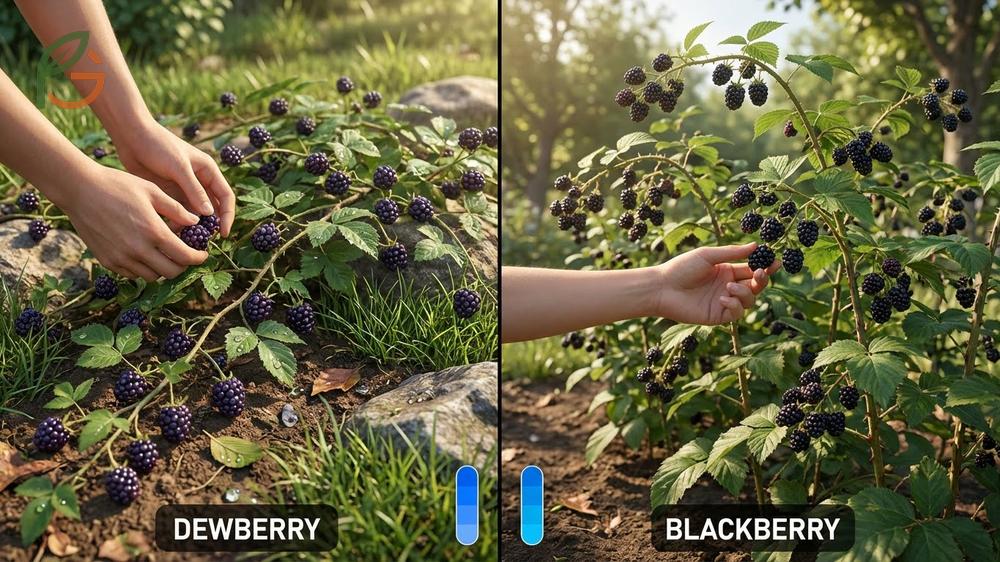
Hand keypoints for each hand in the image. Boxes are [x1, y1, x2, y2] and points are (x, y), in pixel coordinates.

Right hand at [59, 164, 207, 280]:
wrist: (79, 189)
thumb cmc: (118, 185)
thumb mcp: (152, 191)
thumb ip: (176, 209)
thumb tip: (196, 221)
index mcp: (154, 232)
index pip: (185, 257)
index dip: (198, 258)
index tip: (202, 254)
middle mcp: (138, 250)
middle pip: (171, 272)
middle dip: (183, 265)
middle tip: (185, 254)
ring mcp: (121, 258)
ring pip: (152, 276)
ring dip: (163, 268)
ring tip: (164, 253)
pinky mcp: (107, 261)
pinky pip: (133, 274)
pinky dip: (143, 268)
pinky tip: (145, 253)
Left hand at [113, 120, 234, 235]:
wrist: (131, 136)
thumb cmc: (158, 145)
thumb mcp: (178, 167)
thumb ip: (194, 190)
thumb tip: (209, 214)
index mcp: (208, 171)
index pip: (226, 197)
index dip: (227, 215)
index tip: (223, 233)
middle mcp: (199, 181)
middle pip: (212, 208)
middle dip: (209, 224)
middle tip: (202, 241)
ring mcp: (184, 188)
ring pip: (194, 213)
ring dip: (191, 226)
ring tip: (182, 238)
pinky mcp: (169, 193)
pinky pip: (178, 212)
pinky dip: (177, 222)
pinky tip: (169, 229)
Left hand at [652, 243, 781, 324]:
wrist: (662, 288)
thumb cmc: (681, 268)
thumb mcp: (708, 256)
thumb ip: (732, 253)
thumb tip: (756, 245)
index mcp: (727, 270)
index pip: (752, 269)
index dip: (765, 266)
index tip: (776, 262)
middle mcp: (728, 286)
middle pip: (755, 286)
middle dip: (762, 280)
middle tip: (760, 274)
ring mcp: (724, 301)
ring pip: (749, 300)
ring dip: (745, 293)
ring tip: (729, 286)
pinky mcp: (717, 315)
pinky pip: (736, 313)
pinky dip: (734, 305)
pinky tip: (723, 297)